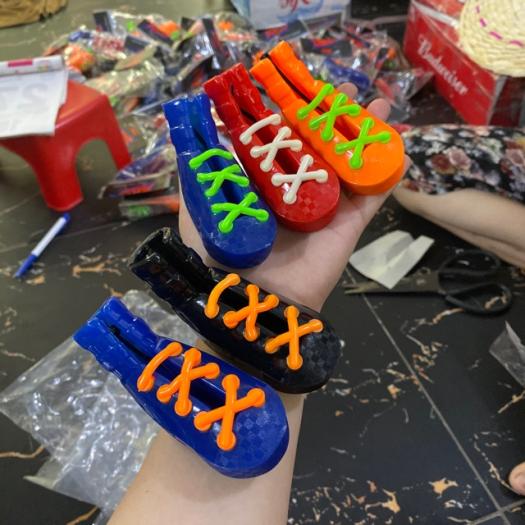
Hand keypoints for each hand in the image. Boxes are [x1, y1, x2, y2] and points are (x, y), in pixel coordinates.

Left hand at [179, 84, 410, 310]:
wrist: (250, 300)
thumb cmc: (219, 255)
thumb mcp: (199, 209)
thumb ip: (200, 174)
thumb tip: (197, 135)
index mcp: (264, 187)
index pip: (283, 144)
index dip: (293, 117)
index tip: (300, 91)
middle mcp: (296, 194)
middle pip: (321, 149)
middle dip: (334, 120)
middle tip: (345, 92)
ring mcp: (325, 210)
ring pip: (350, 166)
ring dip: (366, 136)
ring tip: (379, 106)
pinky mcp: (347, 227)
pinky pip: (372, 197)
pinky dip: (386, 173)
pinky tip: (397, 144)